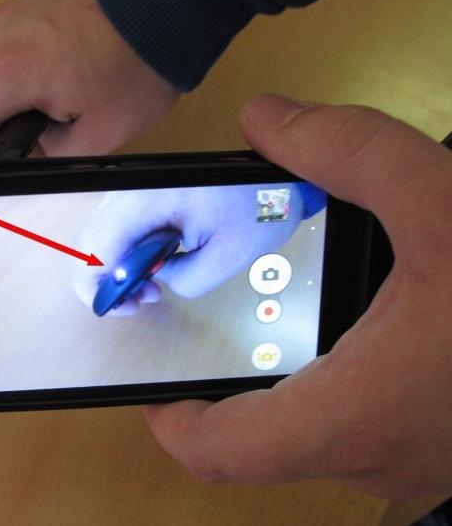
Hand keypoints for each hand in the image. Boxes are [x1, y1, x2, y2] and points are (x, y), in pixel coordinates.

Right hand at [0, 0, 179, 158]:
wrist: (163, 6)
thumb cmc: (139, 65)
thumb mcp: (99, 133)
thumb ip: (50, 156)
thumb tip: (26, 160)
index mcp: (9, 70)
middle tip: (6, 157)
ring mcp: (6, 19)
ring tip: (26, 128)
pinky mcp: (20, 12)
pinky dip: (1, 82)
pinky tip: (34, 96)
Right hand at [71, 185, 302, 314]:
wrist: (273, 175)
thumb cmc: (260, 205)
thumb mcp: (228, 256)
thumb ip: (185, 280)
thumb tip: (159, 278)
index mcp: (150, 198)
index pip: (95, 247)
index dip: (99, 286)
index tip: (127, 305)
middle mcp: (134, 188)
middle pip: (89, 242)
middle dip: (106, 280)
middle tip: (144, 297)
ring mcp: (135, 189)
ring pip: (100, 236)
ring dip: (117, 267)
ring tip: (154, 283)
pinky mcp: (143, 195)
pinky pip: (119, 228)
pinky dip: (128, 253)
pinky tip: (156, 263)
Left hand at [144, 95, 451, 498]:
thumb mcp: (446, 205)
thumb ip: (351, 152)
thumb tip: (267, 119)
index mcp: (350, 413)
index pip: (219, 451)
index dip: (170, 418)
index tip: (150, 374)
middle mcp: (367, 450)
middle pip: (251, 441)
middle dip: (216, 385)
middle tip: (197, 329)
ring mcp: (398, 454)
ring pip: (300, 432)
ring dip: (267, 382)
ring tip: (252, 322)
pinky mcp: (424, 439)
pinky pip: (345, 422)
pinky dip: (319, 382)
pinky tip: (337, 329)